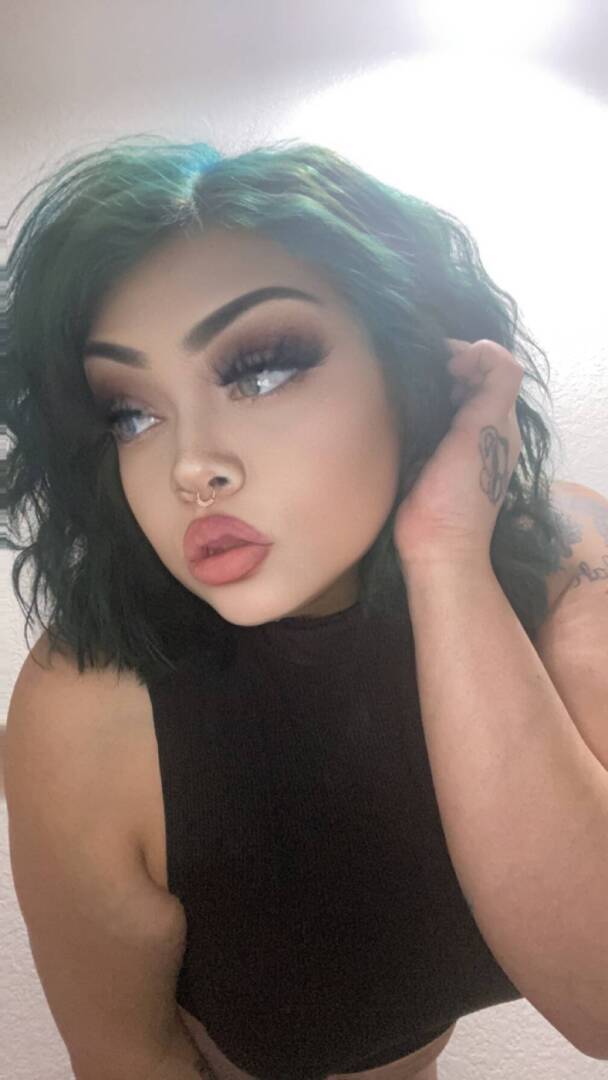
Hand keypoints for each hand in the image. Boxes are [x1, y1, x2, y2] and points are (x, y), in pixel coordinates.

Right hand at [393, 338, 524, 569]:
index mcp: (499, 421)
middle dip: (447, 364)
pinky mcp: (425, 457)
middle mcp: (479, 429)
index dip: (471, 353)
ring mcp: (452, 444)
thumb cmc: (462, 491)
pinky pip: (424, 420)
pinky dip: (415, 406)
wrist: (435, 544)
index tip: (443, 360)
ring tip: (409, 383)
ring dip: (429, 384)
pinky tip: (399, 407)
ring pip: (445, 398)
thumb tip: (481, 346)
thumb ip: (496, 382)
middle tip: (422, 368)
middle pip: (468, 380)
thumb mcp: (487, 429)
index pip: (493, 368)